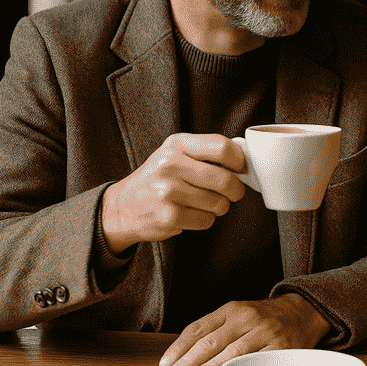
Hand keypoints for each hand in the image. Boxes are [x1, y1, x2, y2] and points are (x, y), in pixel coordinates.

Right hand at [101, 133, 247, 253]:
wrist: (123, 206)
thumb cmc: (158, 178)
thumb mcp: (175, 154)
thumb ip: (206, 152)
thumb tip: (244, 162)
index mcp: (177, 145)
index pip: (222, 147)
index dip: (240, 161)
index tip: (242, 169)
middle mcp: (170, 165)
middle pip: (225, 180)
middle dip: (236, 190)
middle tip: (232, 192)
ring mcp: (168, 192)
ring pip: (219, 203)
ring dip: (218, 207)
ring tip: (203, 203)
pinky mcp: (169, 216)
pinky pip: (206, 220)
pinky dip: (204, 220)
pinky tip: (190, 213)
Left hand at [159, 293, 332, 365]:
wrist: (302, 311)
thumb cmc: (263, 318)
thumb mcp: (239, 314)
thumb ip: (215, 329)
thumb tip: (182, 354)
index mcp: (231, 309)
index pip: (198, 327)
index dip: (179, 347)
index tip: (165, 363)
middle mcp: (246, 317)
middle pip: (211, 340)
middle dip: (189, 360)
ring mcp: (264, 331)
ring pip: (231, 352)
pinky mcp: (280, 347)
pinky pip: (256, 361)